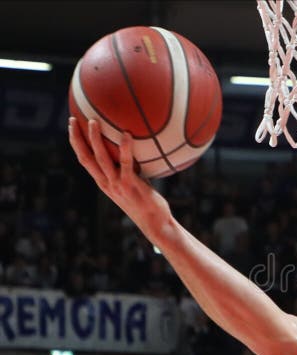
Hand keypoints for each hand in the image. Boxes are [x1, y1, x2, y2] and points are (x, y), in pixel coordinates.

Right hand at [68, 118, 171, 233]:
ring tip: (93, 121)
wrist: (155, 223)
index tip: (71, 127)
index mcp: (104, 183)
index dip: (76, 144)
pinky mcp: (130, 184)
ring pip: (101, 158)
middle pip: (85, 158)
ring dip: (95, 139)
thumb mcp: (133, 185)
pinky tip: (126, 134)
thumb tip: (136, 152)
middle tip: (71, 120)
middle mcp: (106, 183)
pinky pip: (126, 163)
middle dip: (76, 138)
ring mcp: (117, 184)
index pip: (85, 161)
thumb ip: (129, 171)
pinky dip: (125, 148)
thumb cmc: (148, 204)